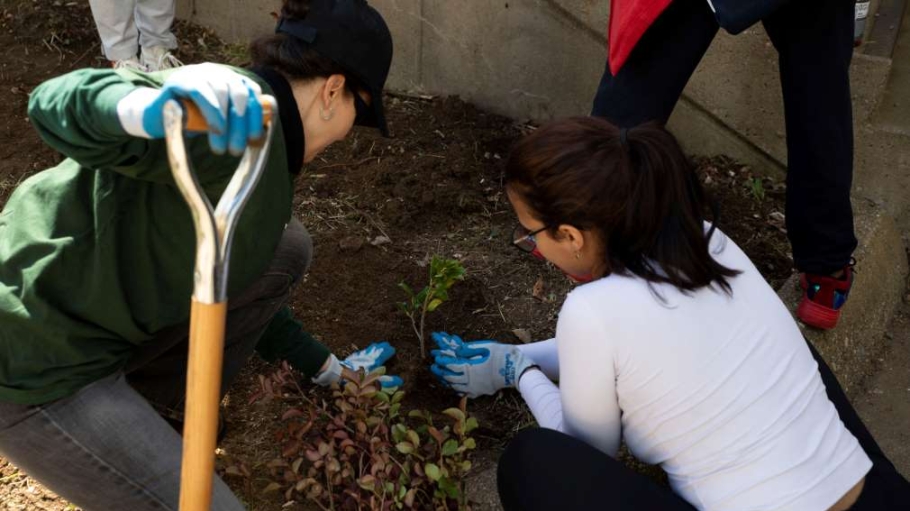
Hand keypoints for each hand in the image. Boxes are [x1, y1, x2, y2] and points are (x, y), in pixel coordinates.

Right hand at [116, 63, 271, 154]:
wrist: (157, 118)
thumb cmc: (193, 122)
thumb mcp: (220, 122)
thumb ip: (238, 123)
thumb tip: (260, 135)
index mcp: (231, 80)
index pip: (252, 92)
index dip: (257, 115)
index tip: (256, 139)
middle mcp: (217, 72)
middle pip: (239, 93)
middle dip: (241, 124)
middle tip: (236, 150)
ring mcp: (198, 72)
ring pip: (222, 92)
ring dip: (225, 124)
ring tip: (221, 147)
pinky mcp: (181, 79)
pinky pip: (202, 92)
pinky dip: (212, 112)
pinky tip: (216, 129)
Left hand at [341, 341, 402, 388]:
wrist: (340, 375)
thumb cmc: (359, 380)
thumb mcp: (376, 383)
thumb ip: (388, 382)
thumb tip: (400, 380)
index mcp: (375, 360)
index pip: (385, 352)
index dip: (389, 351)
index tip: (393, 350)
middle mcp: (368, 356)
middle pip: (377, 348)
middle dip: (382, 346)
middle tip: (387, 345)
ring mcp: (359, 356)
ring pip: (368, 349)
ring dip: (374, 347)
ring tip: (376, 346)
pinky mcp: (352, 358)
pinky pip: (361, 353)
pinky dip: (365, 352)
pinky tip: (362, 353)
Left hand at [429, 332, 533, 397]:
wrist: (515, 369)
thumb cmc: (500, 355)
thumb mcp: (484, 347)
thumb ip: (468, 349)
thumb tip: (455, 349)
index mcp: (470, 368)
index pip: (451, 365)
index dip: (442, 361)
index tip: (436, 356)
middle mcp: (470, 380)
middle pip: (450, 378)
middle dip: (440, 372)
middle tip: (434, 367)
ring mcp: (475, 388)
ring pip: (456, 386)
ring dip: (447, 381)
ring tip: (441, 376)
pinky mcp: (480, 392)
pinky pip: (465, 393)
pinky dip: (457, 389)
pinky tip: (455, 386)